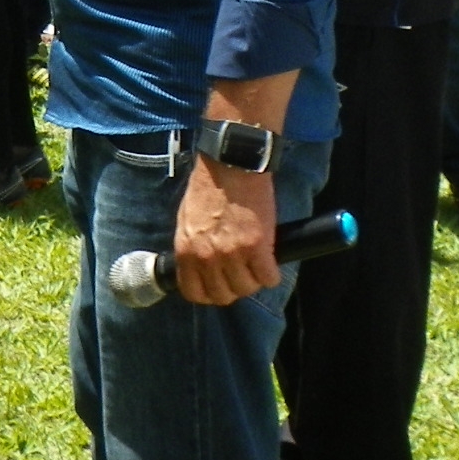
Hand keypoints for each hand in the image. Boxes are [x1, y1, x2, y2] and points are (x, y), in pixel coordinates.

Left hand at [172, 155, 279, 305]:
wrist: (231, 164)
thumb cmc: (208, 186)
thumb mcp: (187, 220)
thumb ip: (192, 247)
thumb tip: (200, 268)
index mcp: (186, 251)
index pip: (195, 293)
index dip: (209, 294)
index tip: (219, 287)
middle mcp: (207, 257)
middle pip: (224, 295)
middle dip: (234, 288)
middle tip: (242, 275)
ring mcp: (232, 254)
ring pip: (247, 288)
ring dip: (254, 281)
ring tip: (257, 266)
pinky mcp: (258, 246)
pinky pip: (268, 278)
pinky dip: (272, 274)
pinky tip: (271, 263)